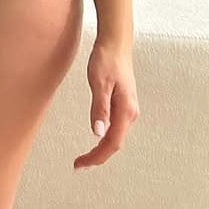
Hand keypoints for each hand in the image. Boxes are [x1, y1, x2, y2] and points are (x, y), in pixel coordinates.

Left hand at [73, 38, 138, 168]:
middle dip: (98, 157)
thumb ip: (100, 108)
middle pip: (115, 143)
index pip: (112, 143)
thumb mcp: (99, 83)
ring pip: (116, 136)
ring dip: (102, 149)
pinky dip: (105, 137)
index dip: (97, 157)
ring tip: (85, 157)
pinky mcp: (123, 104)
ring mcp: (128, 109)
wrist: (116, 43)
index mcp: (126, 111)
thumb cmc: (107, 59)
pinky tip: (97, 138)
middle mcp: (130, 113)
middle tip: (78, 165)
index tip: (80, 165)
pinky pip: (116, 127)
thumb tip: (98, 133)